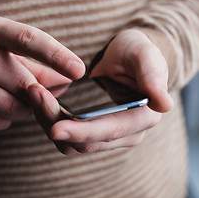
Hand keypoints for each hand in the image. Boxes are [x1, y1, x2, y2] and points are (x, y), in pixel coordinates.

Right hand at [0, 14, 84, 129]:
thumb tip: (68, 82)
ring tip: (6, 95)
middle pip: (26, 85)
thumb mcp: (1, 48)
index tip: (79, 70)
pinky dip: (3, 119)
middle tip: (36, 92)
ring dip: (21, 109)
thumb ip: (36, 64)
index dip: (57, 56)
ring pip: (13, 108)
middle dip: (37, 94)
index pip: (29, 40)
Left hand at [28, 29, 172, 153]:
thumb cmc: (137, 53)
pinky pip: (67, 137)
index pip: (110, 132)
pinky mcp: (92, 133)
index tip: (56, 129)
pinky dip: (51, 122)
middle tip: (35, 95)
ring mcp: (108, 136)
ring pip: (72, 144)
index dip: (83, 133)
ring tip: (34, 94)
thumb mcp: (145, 56)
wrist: (127, 59)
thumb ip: (153, 77)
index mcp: (143, 118)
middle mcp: (127, 134)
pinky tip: (40, 101)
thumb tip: (164, 105)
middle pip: (86, 143)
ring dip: (49, 123)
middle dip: (57, 123)